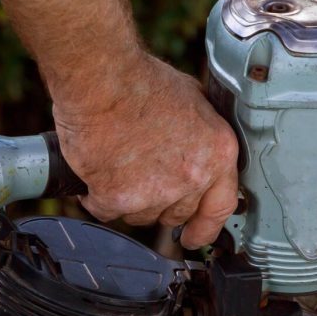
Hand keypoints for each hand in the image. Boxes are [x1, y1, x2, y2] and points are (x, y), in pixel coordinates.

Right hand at [51, 54, 238, 248]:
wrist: (102, 79)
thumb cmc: (141, 80)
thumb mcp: (192, 99)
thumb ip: (201, 133)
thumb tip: (197, 144)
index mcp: (216, 153)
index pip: (221, 206)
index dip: (206, 227)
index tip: (195, 237)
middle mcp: (191, 178)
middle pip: (174, 214)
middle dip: (158, 202)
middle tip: (141, 178)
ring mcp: (155, 192)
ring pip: (139, 215)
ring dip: (127, 198)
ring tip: (117, 162)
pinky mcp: (118, 198)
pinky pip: (105, 210)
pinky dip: (96, 195)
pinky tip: (95, 170)